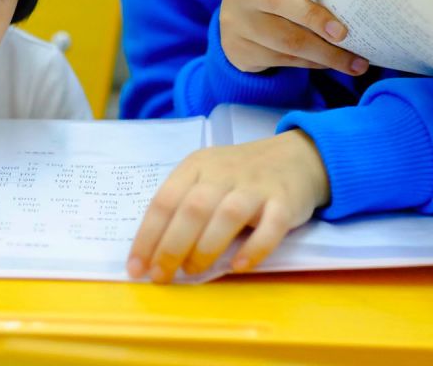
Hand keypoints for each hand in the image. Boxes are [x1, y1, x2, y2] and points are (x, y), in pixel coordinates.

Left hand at [126, 129, 329, 282]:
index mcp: (196, 166)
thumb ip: (184, 206)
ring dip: (206, 247)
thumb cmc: (240, 175)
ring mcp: (256, 186)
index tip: (136, 268)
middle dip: (171, 247)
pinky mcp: (285, 201)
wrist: (296, 156)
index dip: (147, 237)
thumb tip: (155, 254)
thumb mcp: (206, 177)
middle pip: (193, 209)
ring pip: (228, 215)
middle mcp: (223, 173)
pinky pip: (271, 226)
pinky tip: (239, 266)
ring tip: (194, 271)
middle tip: (162, 276)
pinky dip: (254, 248)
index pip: (164, 201)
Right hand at [220, 0, 366, 75]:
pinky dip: (310, 63)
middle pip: (282, 3)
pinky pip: (282, 59)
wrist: (234, 23)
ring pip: (286, 40)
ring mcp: (236, 22)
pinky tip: (328, 64)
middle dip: (317, 20)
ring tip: (354, 64)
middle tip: (345, 35)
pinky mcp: (238, 50)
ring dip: (324, 54)